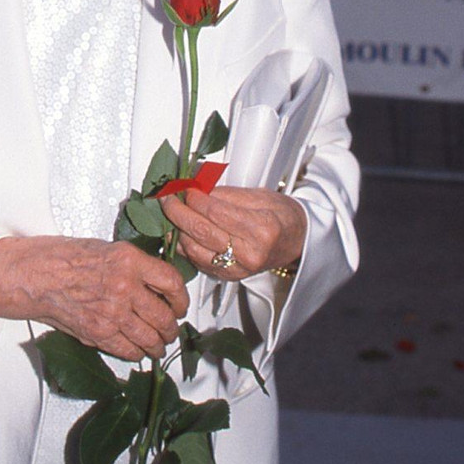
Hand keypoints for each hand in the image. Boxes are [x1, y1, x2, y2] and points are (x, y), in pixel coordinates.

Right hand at [0, 236, 189, 363]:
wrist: (36, 274)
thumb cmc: (65, 258)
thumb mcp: (108, 249)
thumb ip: (134, 267)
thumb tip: (156, 284)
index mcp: (130, 260)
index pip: (172, 282)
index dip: (181, 298)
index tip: (180, 305)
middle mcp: (125, 286)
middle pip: (164, 316)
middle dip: (171, 328)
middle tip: (171, 330)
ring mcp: (112, 312)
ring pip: (150, 337)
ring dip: (158, 345)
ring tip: (158, 345)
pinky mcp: (98, 332)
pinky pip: (129, 350)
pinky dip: (137, 354)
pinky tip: (138, 351)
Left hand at [160, 186, 306, 280]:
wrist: (297, 242)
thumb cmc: (282, 216)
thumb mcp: (260, 196)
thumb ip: (226, 193)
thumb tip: (197, 186)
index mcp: (261, 229)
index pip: (216, 211)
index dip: (194, 197)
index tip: (183, 186)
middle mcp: (250, 253)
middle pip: (202, 231)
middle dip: (178, 212)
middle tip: (167, 197)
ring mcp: (238, 269)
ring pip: (195, 249)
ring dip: (176, 230)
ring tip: (169, 213)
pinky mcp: (229, 276)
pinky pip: (198, 261)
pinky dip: (184, 246)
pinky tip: (178, 232)